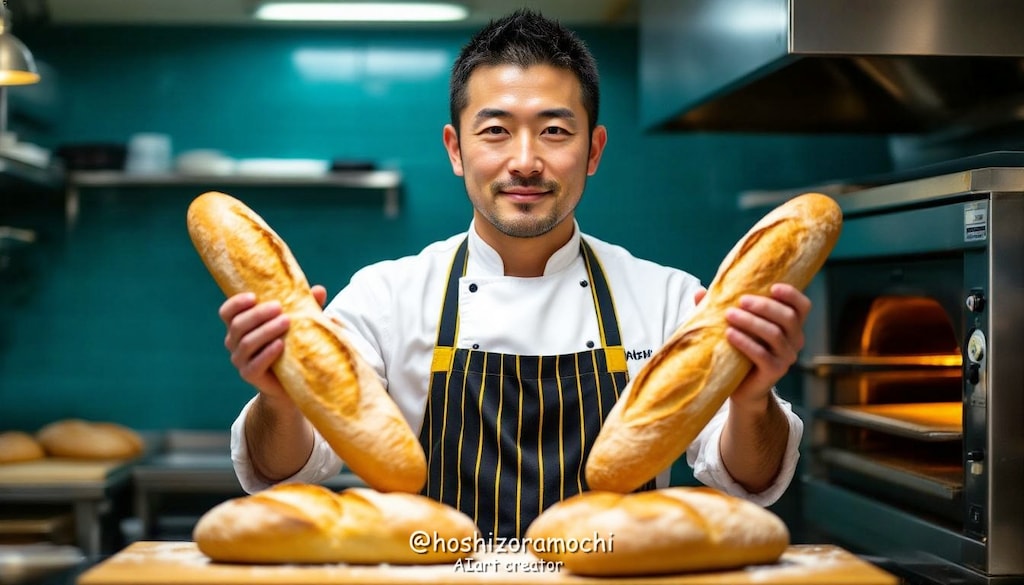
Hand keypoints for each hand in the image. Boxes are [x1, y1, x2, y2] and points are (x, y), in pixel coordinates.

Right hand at [219, 285, 327, 398]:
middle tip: (278, 307)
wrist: (294, 380)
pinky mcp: (250, 375)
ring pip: (246, 343)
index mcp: (240, 325)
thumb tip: (319, 290)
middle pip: (237, 325)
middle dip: (258, 314)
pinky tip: (280, 345)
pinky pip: (255, 364)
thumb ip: (306, 307)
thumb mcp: (300, 323)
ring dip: (265, 331)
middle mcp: (234, 342)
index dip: (236, 303)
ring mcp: (240, 360)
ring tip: (286, 322)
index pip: (227, 312)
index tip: (254, 296)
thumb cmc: (293, 345)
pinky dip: (267, 353)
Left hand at [695, 283, 810, 408]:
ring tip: (729, 315)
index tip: (772, 287)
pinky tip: (729, 334)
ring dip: (751, 322)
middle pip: (788, 317)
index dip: (791, 294)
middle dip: (764, 306)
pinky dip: (745, 342)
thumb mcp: (734, 326)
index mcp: (790, 325)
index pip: (802, 306)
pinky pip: (762, 354)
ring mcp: (786, 357)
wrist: (741, 388)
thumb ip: (721, 308)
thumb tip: (700, 292)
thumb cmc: (739, 350)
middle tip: (740, 301)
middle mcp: (795, 340)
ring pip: (774, 334)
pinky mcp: (775, 371)